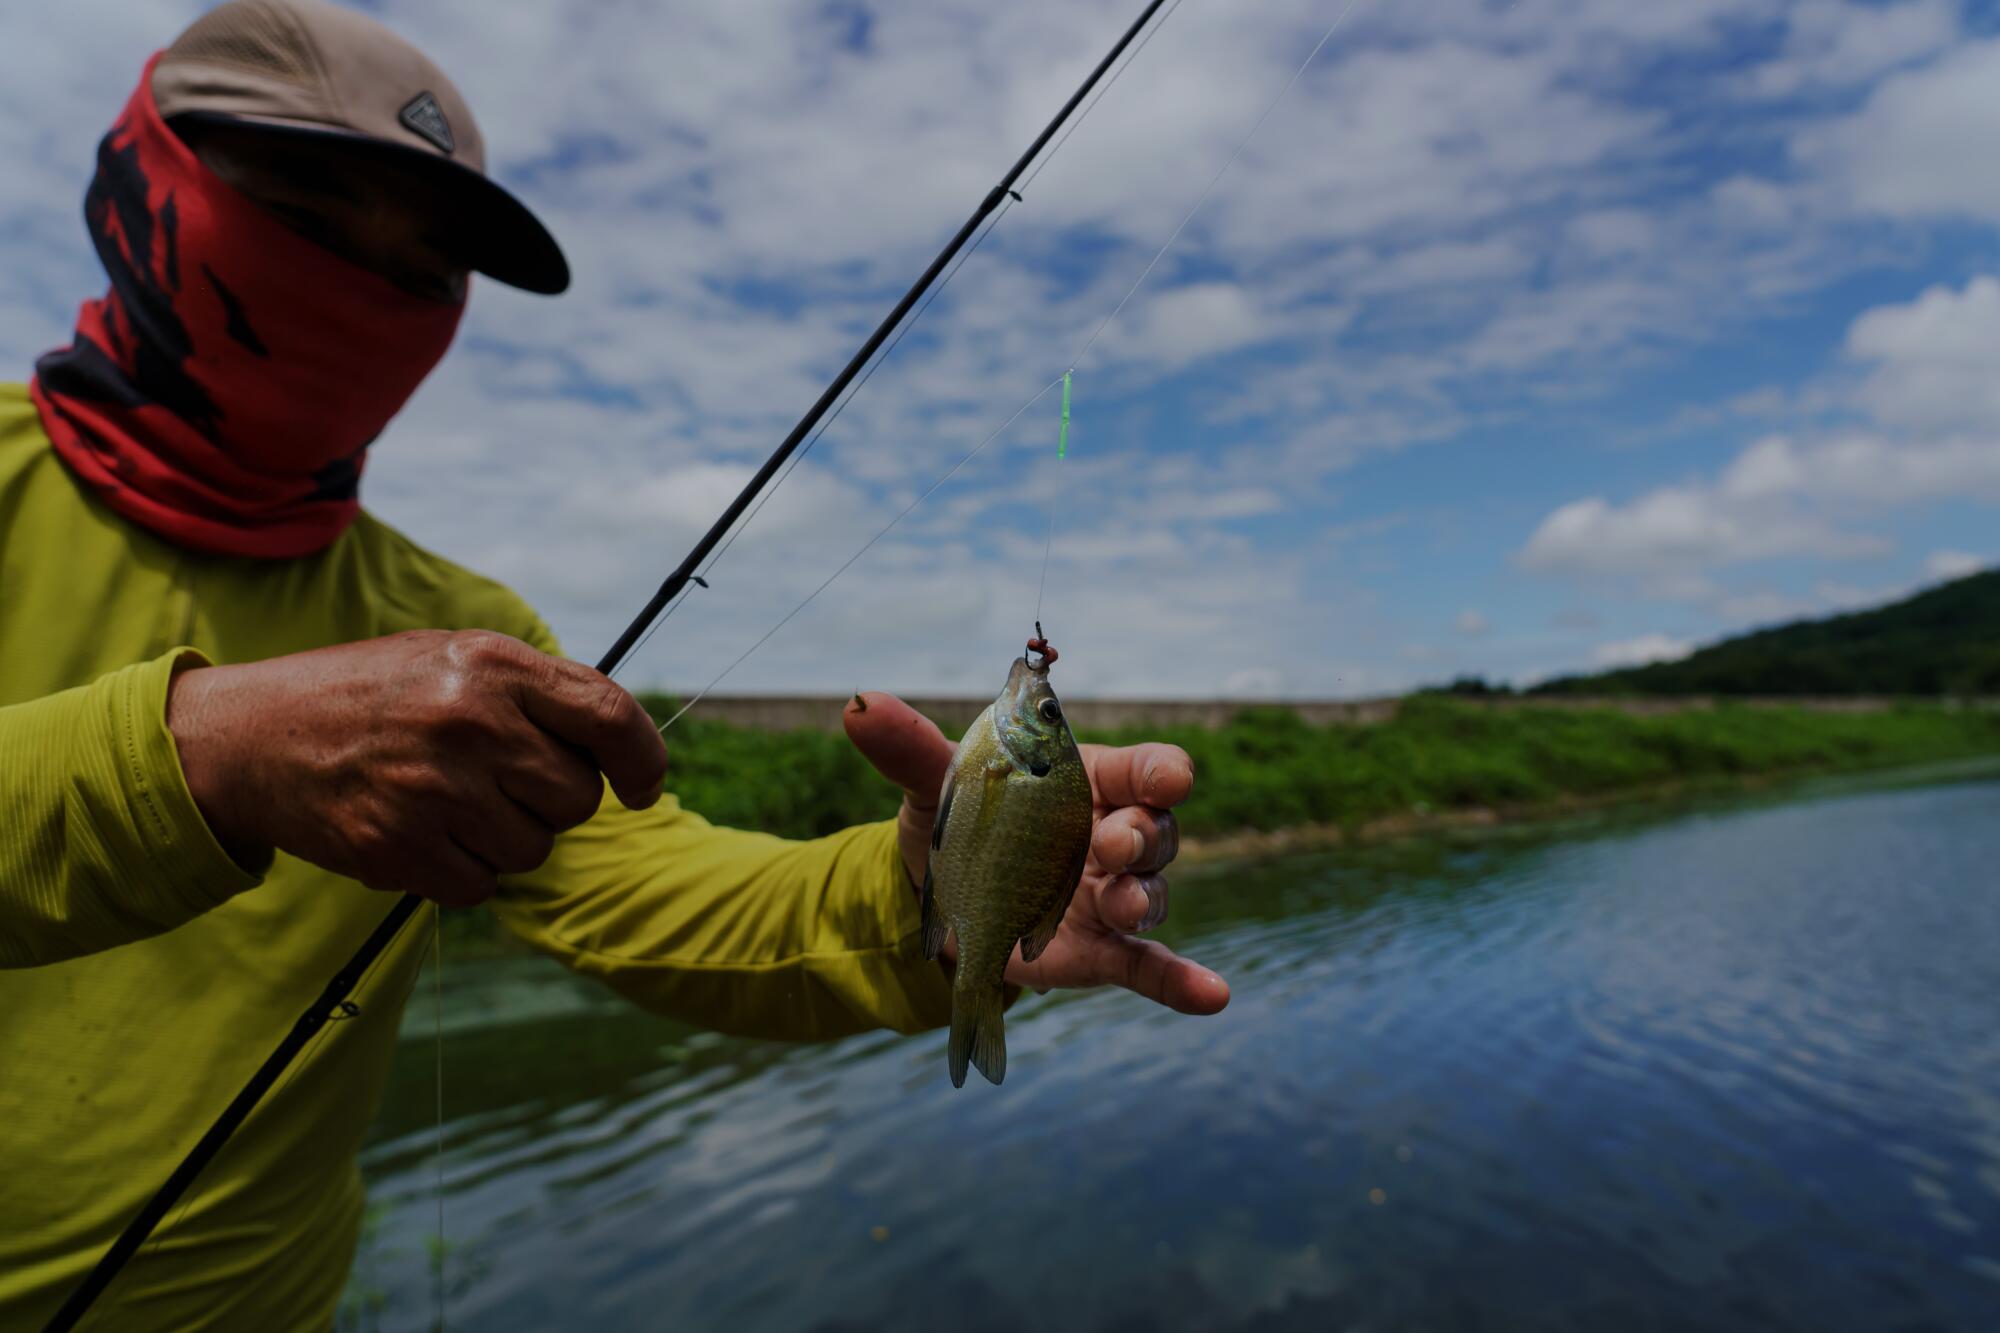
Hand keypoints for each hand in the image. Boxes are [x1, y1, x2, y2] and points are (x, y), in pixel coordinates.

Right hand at [166, 630, 666, 905]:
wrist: (249, 735)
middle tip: (496, 779)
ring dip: (505, 838)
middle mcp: (469, 722)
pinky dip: (463, 872)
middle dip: (550, 799)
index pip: (610, 716)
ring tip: (449, 800)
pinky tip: (422, 832)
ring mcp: (433, 788)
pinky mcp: (398, 848)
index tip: (643, 787)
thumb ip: (536, 692)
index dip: (643, 761)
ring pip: (533, 848)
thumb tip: (623, 748)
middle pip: (575, 797)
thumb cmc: (371, 694)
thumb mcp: (452, 658)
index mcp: (491, 664)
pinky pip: (481, 887)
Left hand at [842, 692, 1228, 1014]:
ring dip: (1144, 896)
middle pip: (1154, 829)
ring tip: (1121, 905)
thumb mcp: (934, 787)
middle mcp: (1110, 834)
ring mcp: (1111, 894)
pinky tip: (1213, 996)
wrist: (943, 902)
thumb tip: (857, 705)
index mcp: (1085, 780)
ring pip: (1151, 891)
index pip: (1140, 768)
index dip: (1160, 771)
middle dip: (1140, 834)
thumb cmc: (961, 823)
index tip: (1166, 777)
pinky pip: (1152, 966)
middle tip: (1109, 844)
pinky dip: (1184, 982)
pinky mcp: (1104, 950)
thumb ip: (909, 748)